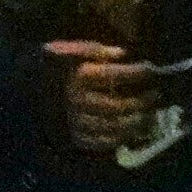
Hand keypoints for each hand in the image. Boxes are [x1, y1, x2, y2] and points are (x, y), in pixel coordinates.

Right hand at [44, 41, 185, 158]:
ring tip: (149, 113)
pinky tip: (134, 128)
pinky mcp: (78, 138)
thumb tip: (123, 53)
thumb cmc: (62, 68)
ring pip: (114, 126)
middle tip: (156, 95)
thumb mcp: (74, 51)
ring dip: (136, 121)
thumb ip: (96, 50)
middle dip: (142, 101)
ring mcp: (77, 122)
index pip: (115, 75)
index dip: (137, 72)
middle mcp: (78, 101)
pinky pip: (105, 141)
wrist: (34, 94)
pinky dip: (123, 136)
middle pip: (118, 105)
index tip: (152, 69)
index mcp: (79, 76)